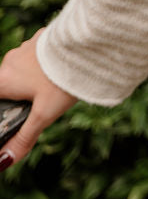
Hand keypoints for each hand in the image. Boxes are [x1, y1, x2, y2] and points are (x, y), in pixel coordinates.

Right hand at [0, 31, 76, 172]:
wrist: (88, 46)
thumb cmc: (62, 80)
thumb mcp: (43, 115)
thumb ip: (24, 138)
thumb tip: (5, 160)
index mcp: (4, 79)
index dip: (5, 109)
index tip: (18, 113)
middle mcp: (11, 59)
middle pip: (9, 84)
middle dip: (21, 96)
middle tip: (41, 104)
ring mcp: (27, 46)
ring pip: (24, 68)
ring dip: (34, 80)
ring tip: (54, 89)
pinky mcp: (43, 37)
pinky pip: (38, 55)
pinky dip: (45, 65)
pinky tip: (59, 72)